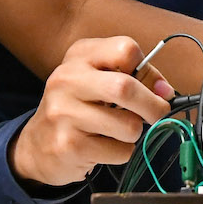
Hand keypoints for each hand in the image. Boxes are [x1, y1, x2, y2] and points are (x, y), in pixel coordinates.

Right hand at [9, 36, 172, 188]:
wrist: (36, 145)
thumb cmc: (78, 109)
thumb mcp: (98, 81)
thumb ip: (135, 78)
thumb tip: (166, 92)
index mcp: (80, 56)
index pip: (126, 50)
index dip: (147, 71)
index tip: (153, 88)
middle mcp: (67, 79)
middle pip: (126, 87)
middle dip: (153, 107)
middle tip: (158, 115)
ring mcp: (64, 113)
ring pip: (128, 126)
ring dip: (133, 134)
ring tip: (116, 133)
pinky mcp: (68, 145)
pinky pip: (119, 151)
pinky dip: (121, 153)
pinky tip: (102, 148)